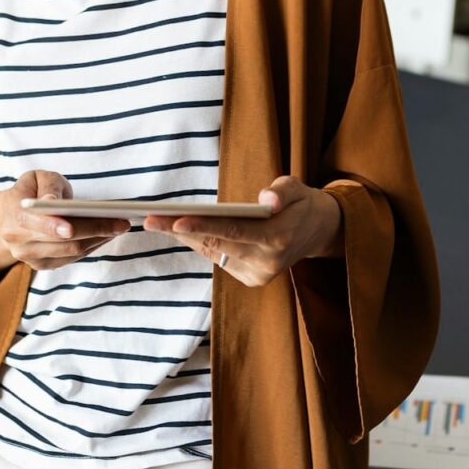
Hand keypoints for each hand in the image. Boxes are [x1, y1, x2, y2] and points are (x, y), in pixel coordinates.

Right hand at [0, 170, 129, 278]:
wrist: (10, 216)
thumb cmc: (31, 191)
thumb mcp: (38, 177)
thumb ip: (47, 187)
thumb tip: (52, 201)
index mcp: (14, 212)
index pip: (35, 222)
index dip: (54, 226)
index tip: (73, 227)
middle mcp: (18, 239)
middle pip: (61, 240)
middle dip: (94, 230)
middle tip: (121, 222)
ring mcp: (29, 256)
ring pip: (70, 251)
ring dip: (98, 240)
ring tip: (119, 227)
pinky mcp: (42, 265)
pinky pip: (71, 258)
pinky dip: (91, 247)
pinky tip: (106, 236)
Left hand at [143, 176, 341, 287]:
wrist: (318, 232)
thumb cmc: (302, 203)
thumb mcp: (297, 188)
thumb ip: (282, 191)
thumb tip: (266, 199)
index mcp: (280, 237)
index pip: (235, 231)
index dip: (204, 227)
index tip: (176, 221)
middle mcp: (268, 262)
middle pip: (217, 244)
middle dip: (181, 231)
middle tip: (150, 218)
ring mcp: (259, 274)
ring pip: (214, 253)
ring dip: (185, 238)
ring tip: (157, 222)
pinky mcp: (253, 279)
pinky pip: (220, 258)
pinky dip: (200, 244)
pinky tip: (179, 231)